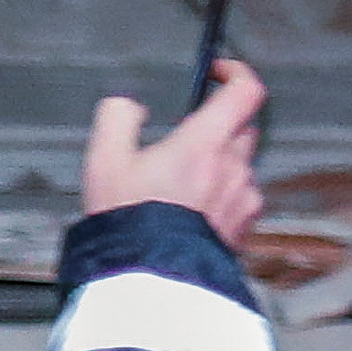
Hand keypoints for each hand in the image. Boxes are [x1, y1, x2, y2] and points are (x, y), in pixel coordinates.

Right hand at [83, 56, 265, 247]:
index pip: (246, 92)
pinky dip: (221, 196)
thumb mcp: (105, 160)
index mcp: (205, 144)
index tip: (218, 71)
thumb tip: (130, 105)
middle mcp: (234, 168)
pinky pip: (241, 198)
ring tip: (178, 187)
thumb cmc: (128, 222)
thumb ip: (118, 118)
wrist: (149, 279)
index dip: (237, 73)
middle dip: (216, 127)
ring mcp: (244, 198)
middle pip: (242, 128)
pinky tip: (190, 212)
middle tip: (182, 143)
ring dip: (217, 166)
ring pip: (240, 166)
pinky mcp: (246, 225)